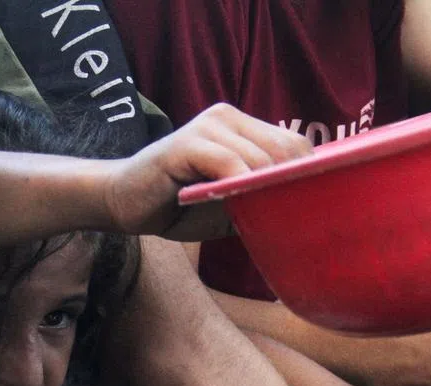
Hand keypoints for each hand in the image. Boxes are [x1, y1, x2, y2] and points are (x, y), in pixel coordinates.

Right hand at [105, 104, 311, 240]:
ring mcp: (207, 126)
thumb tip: (302, 212)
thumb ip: (261, 200)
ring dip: (264, 194)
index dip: (306, 177)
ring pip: (260, 159)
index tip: (303, 210)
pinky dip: (239, 189)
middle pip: (285, 150)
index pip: (295, 145)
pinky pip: (228, 165)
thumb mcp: (229, 204)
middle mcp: (228, 117)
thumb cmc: (178, 206)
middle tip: (283, 223)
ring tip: (258, 221)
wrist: (124, 203)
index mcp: (243, 126)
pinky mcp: (186, 143)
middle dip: (289, 188)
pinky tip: (234, 209)